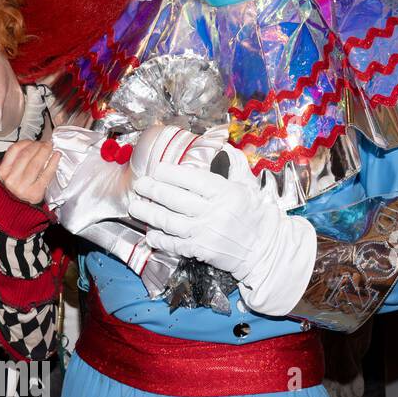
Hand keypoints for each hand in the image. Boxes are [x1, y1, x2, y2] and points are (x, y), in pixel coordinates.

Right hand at [0, 140, 59, 204]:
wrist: (15, 213)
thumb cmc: (14, 191)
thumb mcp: (7, 175)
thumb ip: (15, 160)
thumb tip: (32, 145)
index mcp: (2, 172)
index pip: (14, 150)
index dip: (27, 142)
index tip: (34, 141)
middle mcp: (10, 180)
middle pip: (26, 155)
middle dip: (38, 146)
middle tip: (46, 143)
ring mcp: (22, 187)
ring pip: (36, 163)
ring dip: (45, 152)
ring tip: (50, 148)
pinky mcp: (35, 193)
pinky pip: (46, 174)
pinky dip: (53, 163)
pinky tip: (56, 157)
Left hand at [128, 144, 315, 315]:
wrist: (263, 248)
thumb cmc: (254, 213)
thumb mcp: (248, 185)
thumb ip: (234, 164)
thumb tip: (221, 145)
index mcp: (225, 192)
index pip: (192, 179)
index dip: (170, 173)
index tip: (156, 169)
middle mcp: (213, 212)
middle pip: (175, 200)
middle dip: (152, 191)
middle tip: (139, 185)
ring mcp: (205, 233)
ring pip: (169, 222)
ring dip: (148, 214)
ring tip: (134, 206)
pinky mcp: (200, 251)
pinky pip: (174, 244)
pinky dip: (159, 239)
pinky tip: (149, 233)